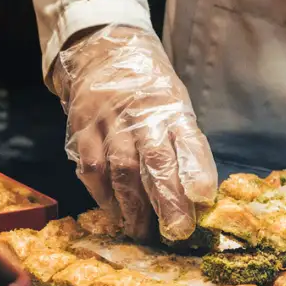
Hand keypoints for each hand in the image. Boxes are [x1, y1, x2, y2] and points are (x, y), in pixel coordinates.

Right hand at [51, 24, 217, 240]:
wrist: (101, 53)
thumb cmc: (146, 89)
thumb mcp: (174, 103)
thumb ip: (183, 142)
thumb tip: (197, 193)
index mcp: (171, 106)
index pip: (188, 139)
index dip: (196, 169)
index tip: (203, 197)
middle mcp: (141, 114)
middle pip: (155, 161)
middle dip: (167, 200)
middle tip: (176, 232)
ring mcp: (108, 122)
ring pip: (121, 169)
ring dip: (133, 206)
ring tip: (142, 231)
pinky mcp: (82, 131)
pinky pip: (91, 169)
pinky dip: (102, 195)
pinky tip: (113, 212)